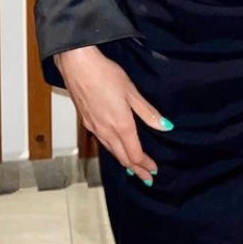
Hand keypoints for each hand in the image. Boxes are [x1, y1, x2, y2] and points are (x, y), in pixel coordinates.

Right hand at [53, 47, 169, 185]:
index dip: (145, 165)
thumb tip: (165, 126)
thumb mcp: (131, 91)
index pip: (135, 154)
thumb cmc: (105, 75)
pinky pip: (102, 143)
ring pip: (111, 151)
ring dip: (124, 161)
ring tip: (133, 168)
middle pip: (122, 157)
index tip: (154, 171)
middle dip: (136, 169)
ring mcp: (94, 128)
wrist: (77, 66)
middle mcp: (106, 131)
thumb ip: (147, 112)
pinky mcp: (86, 122)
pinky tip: (114, 147)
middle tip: (146, 178)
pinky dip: (112, 150)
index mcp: (121, 125)